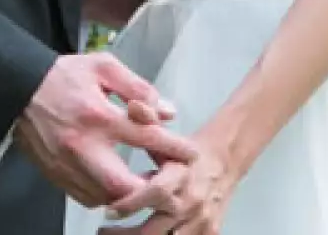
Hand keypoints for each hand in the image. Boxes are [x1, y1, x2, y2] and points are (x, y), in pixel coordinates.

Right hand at [15, 53, 196, 208]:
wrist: (17, 90)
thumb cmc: (64, 76)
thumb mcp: (104, 67)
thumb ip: (138, 88)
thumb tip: (167, 112)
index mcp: (98, 115)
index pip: (145, 137)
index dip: (173, 148)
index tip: (192, 154)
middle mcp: (81, 146)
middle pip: (122, 185)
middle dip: (149, 188)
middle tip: (166, 181)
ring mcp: (66, 165)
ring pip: (105, 198)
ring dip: (129, 194)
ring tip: (145, 182)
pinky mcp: (54, 176)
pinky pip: (86, 198)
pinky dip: (106, 196)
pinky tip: (116, 182)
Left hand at [103, 133, 236, 234]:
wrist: (225, 161)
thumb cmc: (188, 154)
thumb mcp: (168, 137)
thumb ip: (148, 121)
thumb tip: (133, 105)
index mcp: (182, 176)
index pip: (156, 193)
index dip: (130, 203)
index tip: (108, 210)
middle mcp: (191, 202)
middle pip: (154, 231)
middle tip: (103, 231)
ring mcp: (200, 222)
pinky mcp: (208, 233)